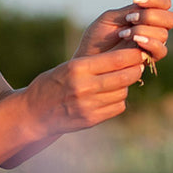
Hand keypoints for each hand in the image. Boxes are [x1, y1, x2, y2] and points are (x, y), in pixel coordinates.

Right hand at [23, 47, 144, 136]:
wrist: (33, 112)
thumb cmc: (52, 84)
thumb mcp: (68, 67)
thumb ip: (94, 64)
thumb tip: (126, 58)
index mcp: (78, 68)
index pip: (117, 59)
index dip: (133, 55)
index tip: (139, 52)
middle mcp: (84, 87)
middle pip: (125, 77)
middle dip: (136, 69)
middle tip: (139, 65)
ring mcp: (88, 106)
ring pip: (122, 92)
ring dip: (125, 86)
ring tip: (118, 81)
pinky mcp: (91, 120)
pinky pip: (117, 107)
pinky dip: (118, 100)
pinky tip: (110, 96)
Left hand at [74, 0, 172, 62]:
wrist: (90, 57)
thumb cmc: (98, 36)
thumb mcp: (111, 18)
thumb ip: (129, 10)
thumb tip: (145, 6)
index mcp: (146, 14)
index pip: (164, 3)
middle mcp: (154, 28)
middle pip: (170, 18)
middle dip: (151, 15)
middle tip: (130, 18)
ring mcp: (153, 43)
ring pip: (164, 33)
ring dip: (144, 29)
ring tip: (124, 34)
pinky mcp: (150, 59)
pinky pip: (161, 50)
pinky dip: (150, 43)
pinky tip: (136, 41)